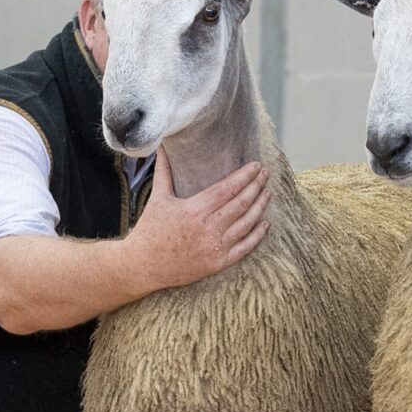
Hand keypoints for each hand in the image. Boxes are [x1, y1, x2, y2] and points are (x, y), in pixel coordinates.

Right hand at [124, 151, 269, 291]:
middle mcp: (208, 227)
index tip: (257, 166)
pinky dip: (257, 235)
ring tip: (267, 193)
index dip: (245, 176)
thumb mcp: (158, 198)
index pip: (228, 188)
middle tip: (266, 174)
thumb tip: (162, 146)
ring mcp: (215, 246)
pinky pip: (245, 248)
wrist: (144, 265)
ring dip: (260, 207)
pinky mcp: (218, 263)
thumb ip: (164, 171)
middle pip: (241, 203)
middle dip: (257, 186)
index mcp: (195, 209)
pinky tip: (265, 223)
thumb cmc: (150, 230)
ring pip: (247, 224)